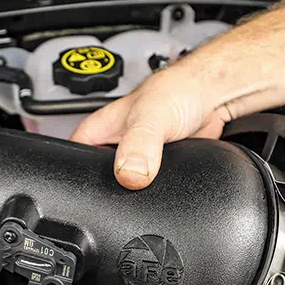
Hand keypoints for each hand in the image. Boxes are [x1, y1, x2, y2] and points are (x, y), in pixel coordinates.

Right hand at [70, 61, 231, 189]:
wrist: (211, 96)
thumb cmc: (178, 90)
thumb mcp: (151, 115)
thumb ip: (140, 143)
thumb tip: (130, 172)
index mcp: (97, 132)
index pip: (72, 163)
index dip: (78, 181)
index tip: (94, 193)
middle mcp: (113, 147)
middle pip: (99, 181)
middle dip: (112, 192)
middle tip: (129, 191)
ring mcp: (135, 160)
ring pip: (126, 188)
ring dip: (138, 192)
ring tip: (150, 186)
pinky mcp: (156, 171)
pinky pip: (150, 189)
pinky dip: (158, 191)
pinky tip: (165, 186)